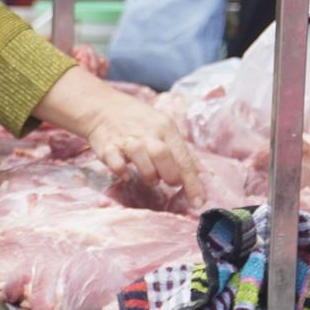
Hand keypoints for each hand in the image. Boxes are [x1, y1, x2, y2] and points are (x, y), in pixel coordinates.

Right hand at [81, 86, 205, 206]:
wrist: (103, 107)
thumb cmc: (140, 122)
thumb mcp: (165, 129)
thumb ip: (183, 152)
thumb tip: (205, 174)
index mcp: (166, 128)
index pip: (183, 158)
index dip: (192, 183)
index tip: (199, 202)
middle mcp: (148, 132)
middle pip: (163, 155)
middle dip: (170, 175)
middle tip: (171, 182)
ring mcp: (127, 137)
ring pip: (140, 155)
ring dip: (148, 174)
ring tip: (151, 179)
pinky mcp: (107, 144)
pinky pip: (114, 159)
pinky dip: (120, 169)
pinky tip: (125, 175)